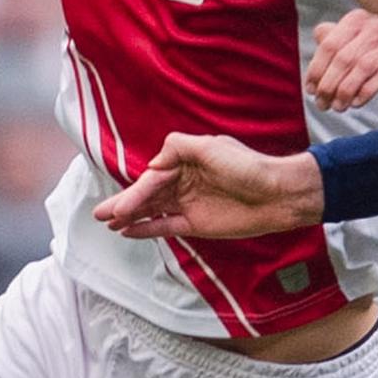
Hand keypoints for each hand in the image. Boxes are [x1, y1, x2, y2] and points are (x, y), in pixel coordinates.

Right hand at [92, 133, 322, 239]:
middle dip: (124, 204)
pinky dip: (148, 228)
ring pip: (152, 210)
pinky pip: (166, 226)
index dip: (135, 192)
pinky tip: (129, 231)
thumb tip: (152, 163)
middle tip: (100, 214)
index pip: (153, 177)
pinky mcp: (197, 224)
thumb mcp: (211, 146)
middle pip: (147, 194)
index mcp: (185, 160)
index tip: (121, 206)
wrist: (277, 194)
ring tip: (109, 223)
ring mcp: (189, 203)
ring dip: (131, 217)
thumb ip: (178, 147)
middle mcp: (184, 181)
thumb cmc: (248, 166)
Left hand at [307, 9, 377, 110]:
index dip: (316, 70)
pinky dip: (365, 92)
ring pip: (362, 68)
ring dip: (345, 91)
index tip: (311, 90)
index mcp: (358, 20)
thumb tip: (317, 36)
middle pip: (344, 58)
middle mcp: (376, 28)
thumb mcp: (357, 40)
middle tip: (322, 104)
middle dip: (328, 85)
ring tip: (338, 106)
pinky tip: (357, 103)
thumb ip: (334, 38)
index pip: (329, 45)